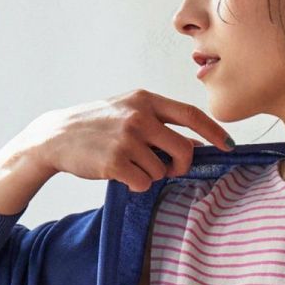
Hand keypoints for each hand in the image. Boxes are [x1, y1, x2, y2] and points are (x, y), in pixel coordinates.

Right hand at [29, 90, 235, 191]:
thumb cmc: (96, 125)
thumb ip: (159, 122)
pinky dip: (135, 184)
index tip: (228, 145)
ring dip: (151, 175)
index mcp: (145, 99)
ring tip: (129, 165)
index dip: (214, 132)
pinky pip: (143, 183)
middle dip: (182, 166)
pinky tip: (119, 173)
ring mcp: (127, 138)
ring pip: (161, 170)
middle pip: (184, 149)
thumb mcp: (128, 111)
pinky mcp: (115, 161)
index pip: (191, 114)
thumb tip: (195, 142)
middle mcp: (139, 116)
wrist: (56, 136)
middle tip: (170, 170)